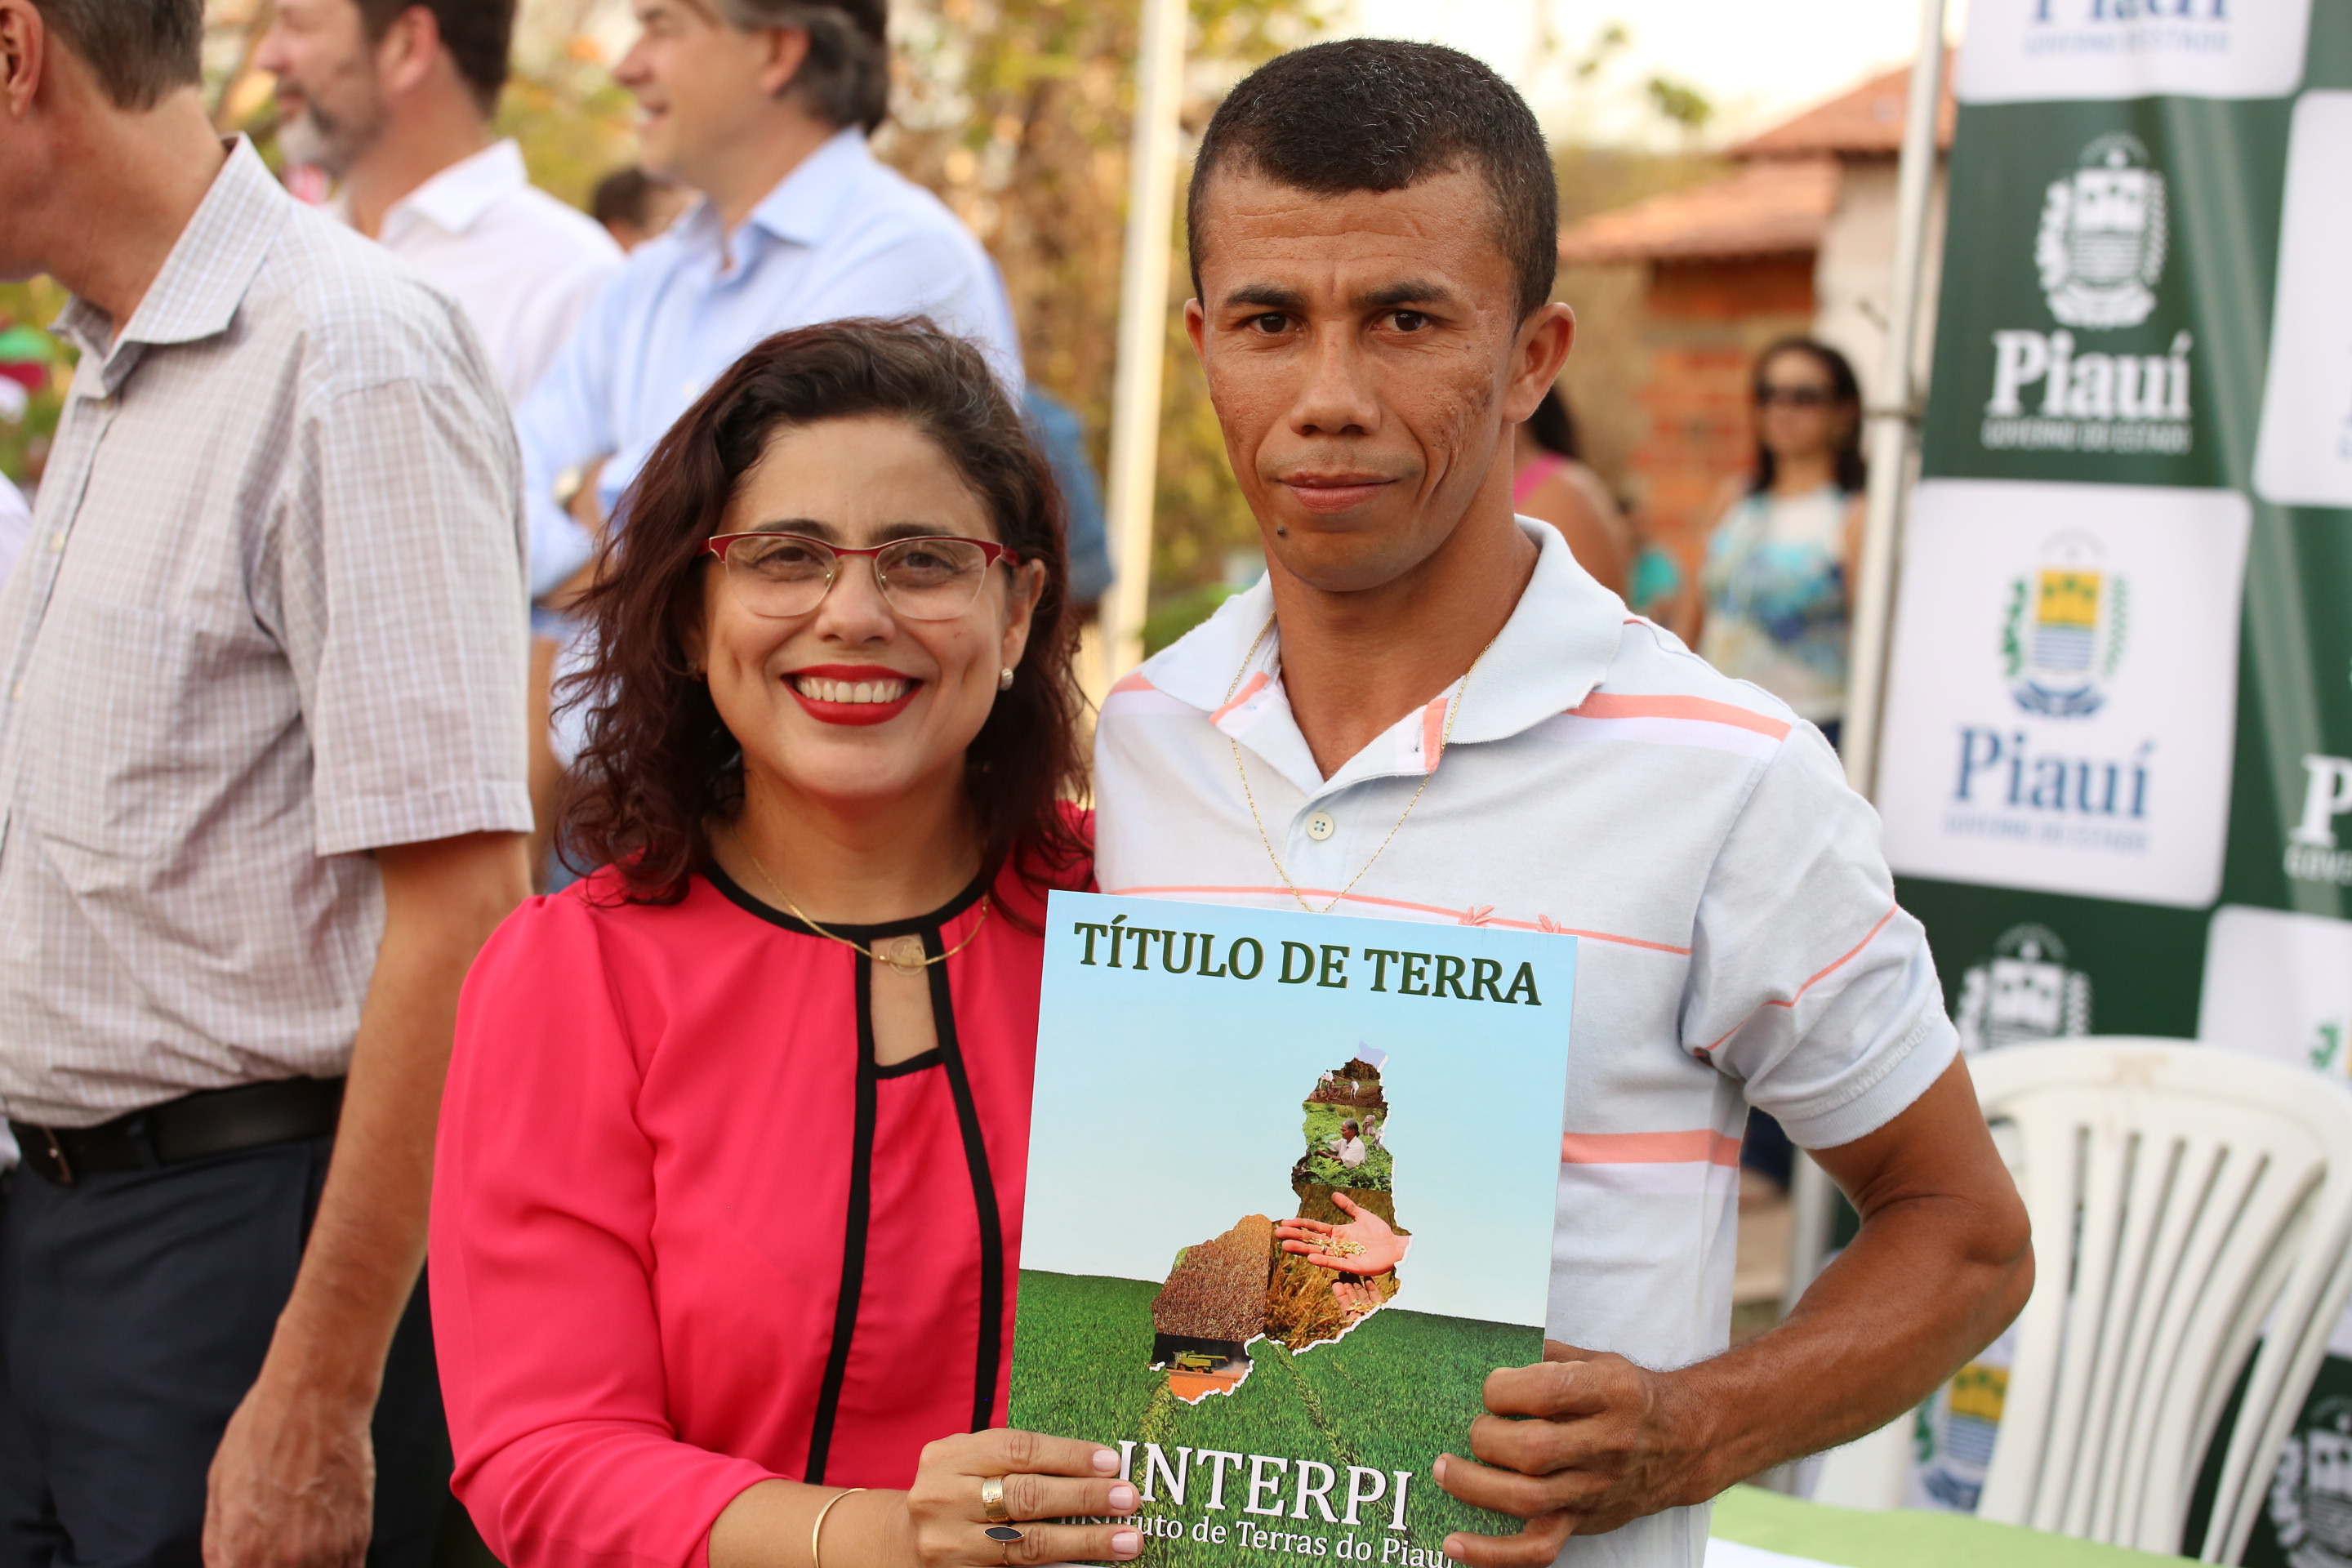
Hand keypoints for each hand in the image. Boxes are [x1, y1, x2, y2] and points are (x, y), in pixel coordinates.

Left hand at [202, 1361, 374, 1567]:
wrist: (318, 1401)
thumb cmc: (263, 1434)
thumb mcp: (219, 1488)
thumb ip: (218, 1542)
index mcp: (242, 1550)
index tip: (246, 1560)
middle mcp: (287, 1560)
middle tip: (275, 1549)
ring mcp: (326, 1551)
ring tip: (299, 1547)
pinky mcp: (357, 1535)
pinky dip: (336, 1567)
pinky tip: (324, 1552)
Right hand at [904, 1429, 1142, 1565]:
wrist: (900, 1542)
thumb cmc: (953, 1494)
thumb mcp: (969, 1464)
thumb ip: (1014, 1462)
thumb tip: (1096, 1466)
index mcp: (949, 1457)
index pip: (1018, 1449)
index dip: (1068, 1455)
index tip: (1111, 1462)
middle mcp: (942, 1498)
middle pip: (1026, 1495)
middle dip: (1084, 1497)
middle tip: (1128, 1498)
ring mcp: (947, 1544)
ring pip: (1028, 1543)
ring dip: (1085, 1541)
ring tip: (1127, 1540)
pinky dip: (1060, 1567)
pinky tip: (1091, 1565)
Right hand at [1276, 1192, 1408, 1274]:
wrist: (1395, 1247)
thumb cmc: (1380, 1232)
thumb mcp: (1361, 1215)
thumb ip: (1347, 1206)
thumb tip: (1333, 1194)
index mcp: (1337, 1233)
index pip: (1314, 1228)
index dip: (1300, 1225)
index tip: (1284, 1222)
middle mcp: (1336, 1245)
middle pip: (1311, 1240)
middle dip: (1294, 1236)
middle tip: (1277, 1234)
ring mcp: (1342, 1255)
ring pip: (1318, 1252)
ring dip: (1302, 1249)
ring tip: (1286, 1246)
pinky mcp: (1351, 1265)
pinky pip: (1334, 1262)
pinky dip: (1322, 1260)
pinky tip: (1310, 1257)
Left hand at [1429, 1341, 1708, 1564]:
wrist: (1682, 1441)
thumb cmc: (1626, 1395)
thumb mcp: (1598, 1360)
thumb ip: (1547, 1355)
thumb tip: (1490, 1353)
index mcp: (1611, 1393)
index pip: (1547, 1391)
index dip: (1504, 1389)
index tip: (1492, 1387)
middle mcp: (1606, 1444)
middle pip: (1532, 1450)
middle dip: (1485, 1436)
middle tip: (1474, 1427)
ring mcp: (1594, 1489)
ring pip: (1527, 1499)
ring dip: (1473, 1486)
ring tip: (1443, 1469)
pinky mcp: (1583, 1521)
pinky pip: (1536, 1549)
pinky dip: (1492, 1553)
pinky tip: (1454, 1543)